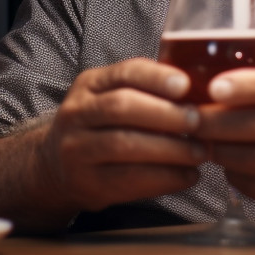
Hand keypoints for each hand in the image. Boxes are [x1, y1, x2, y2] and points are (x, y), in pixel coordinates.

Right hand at [38, 58, 205, 214]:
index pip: (124, 72)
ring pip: (125, 144)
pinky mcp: (88, 183)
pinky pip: (129, 180)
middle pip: (122, 107)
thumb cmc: (99, 126)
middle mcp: (77, 113)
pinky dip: (164, 178)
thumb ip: (144, 90)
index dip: (157, 77)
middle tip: (199, 122)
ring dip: (169, 149)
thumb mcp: (109, 96)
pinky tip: (188, 176)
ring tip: (198, 152)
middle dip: (166, 114)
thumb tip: (199, 92)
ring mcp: (77, 149)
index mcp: (89, 84)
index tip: (186, 85)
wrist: (55, 166)